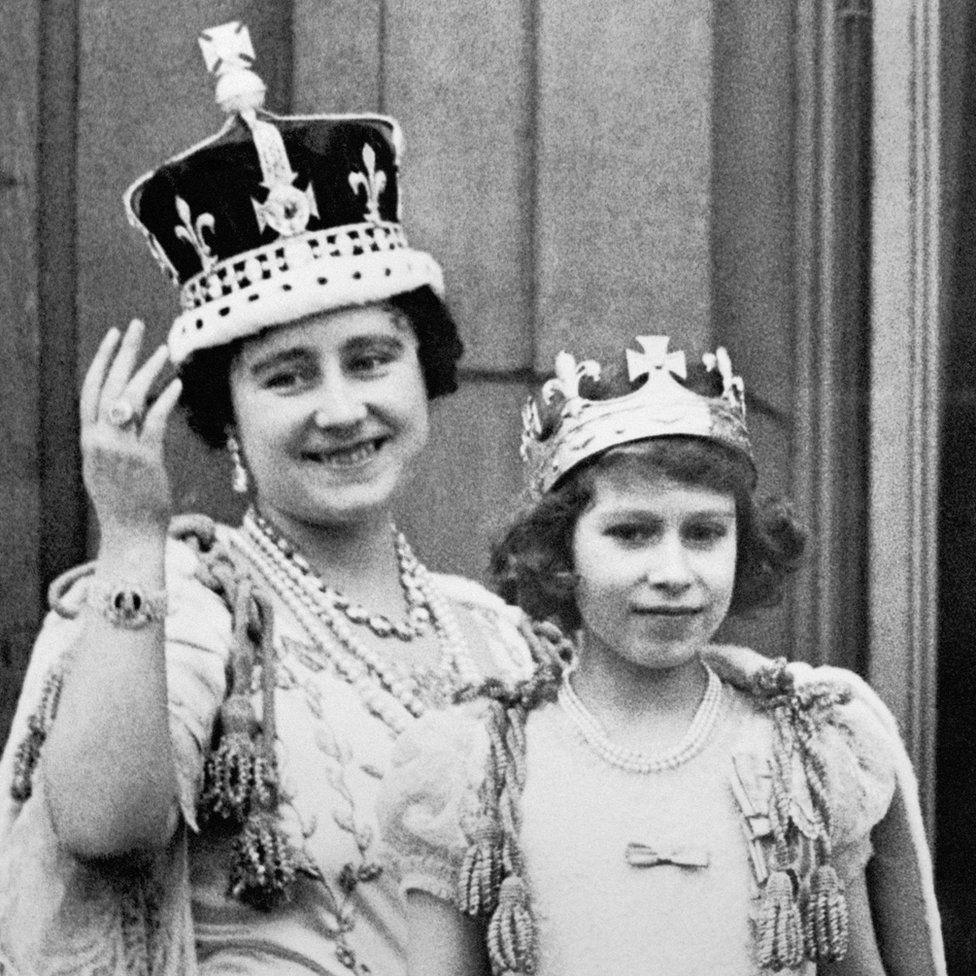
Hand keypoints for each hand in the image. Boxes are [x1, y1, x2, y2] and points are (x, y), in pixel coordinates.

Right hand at [80, 319, 181, 535]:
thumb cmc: (124, 501)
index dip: (102, 360)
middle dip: (123, 352)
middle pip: (109, 385)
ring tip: (164, 351)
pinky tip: (177, 385)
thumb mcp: (106, 465)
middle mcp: (100, 440)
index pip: (91, 390)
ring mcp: (121, 450)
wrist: (129, 534)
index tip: (113, 335)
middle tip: (137, 325)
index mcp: (90, 440)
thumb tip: (125, 411)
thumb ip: (111, 438)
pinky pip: (154, 422)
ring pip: (130, 399)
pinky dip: (165, 400)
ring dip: (147, 371)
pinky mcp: (144, 460)